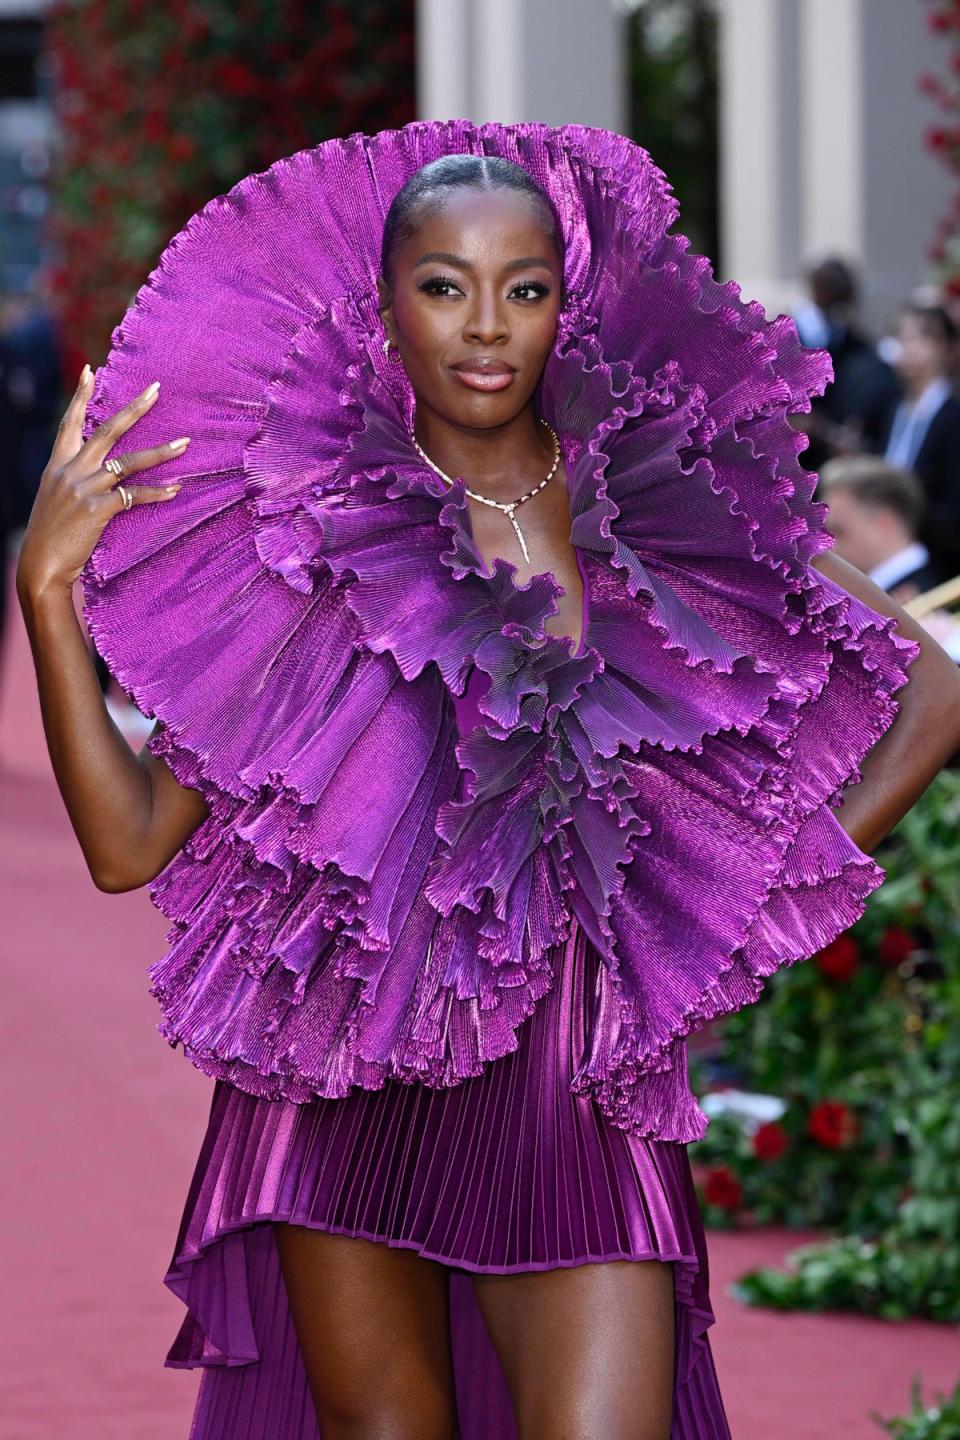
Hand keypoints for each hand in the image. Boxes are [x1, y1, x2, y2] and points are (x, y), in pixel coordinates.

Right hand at [15, 364, 190, 598]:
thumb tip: (94, 473)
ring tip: (185, 443)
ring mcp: (85, 488)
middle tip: (156, 390)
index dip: (81, 396)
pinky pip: (134, 496)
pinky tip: (177, 489)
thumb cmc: (50, 536)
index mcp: (58, 464)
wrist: (40, 564)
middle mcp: (71, 470)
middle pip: (107, 430)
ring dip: (161, 452)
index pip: (70, 422)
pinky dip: (158, 493)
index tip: (90, 370)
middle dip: (134, 408)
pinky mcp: (98, 509)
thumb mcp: (55, 499)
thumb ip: (72, 481)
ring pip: (129, 462)